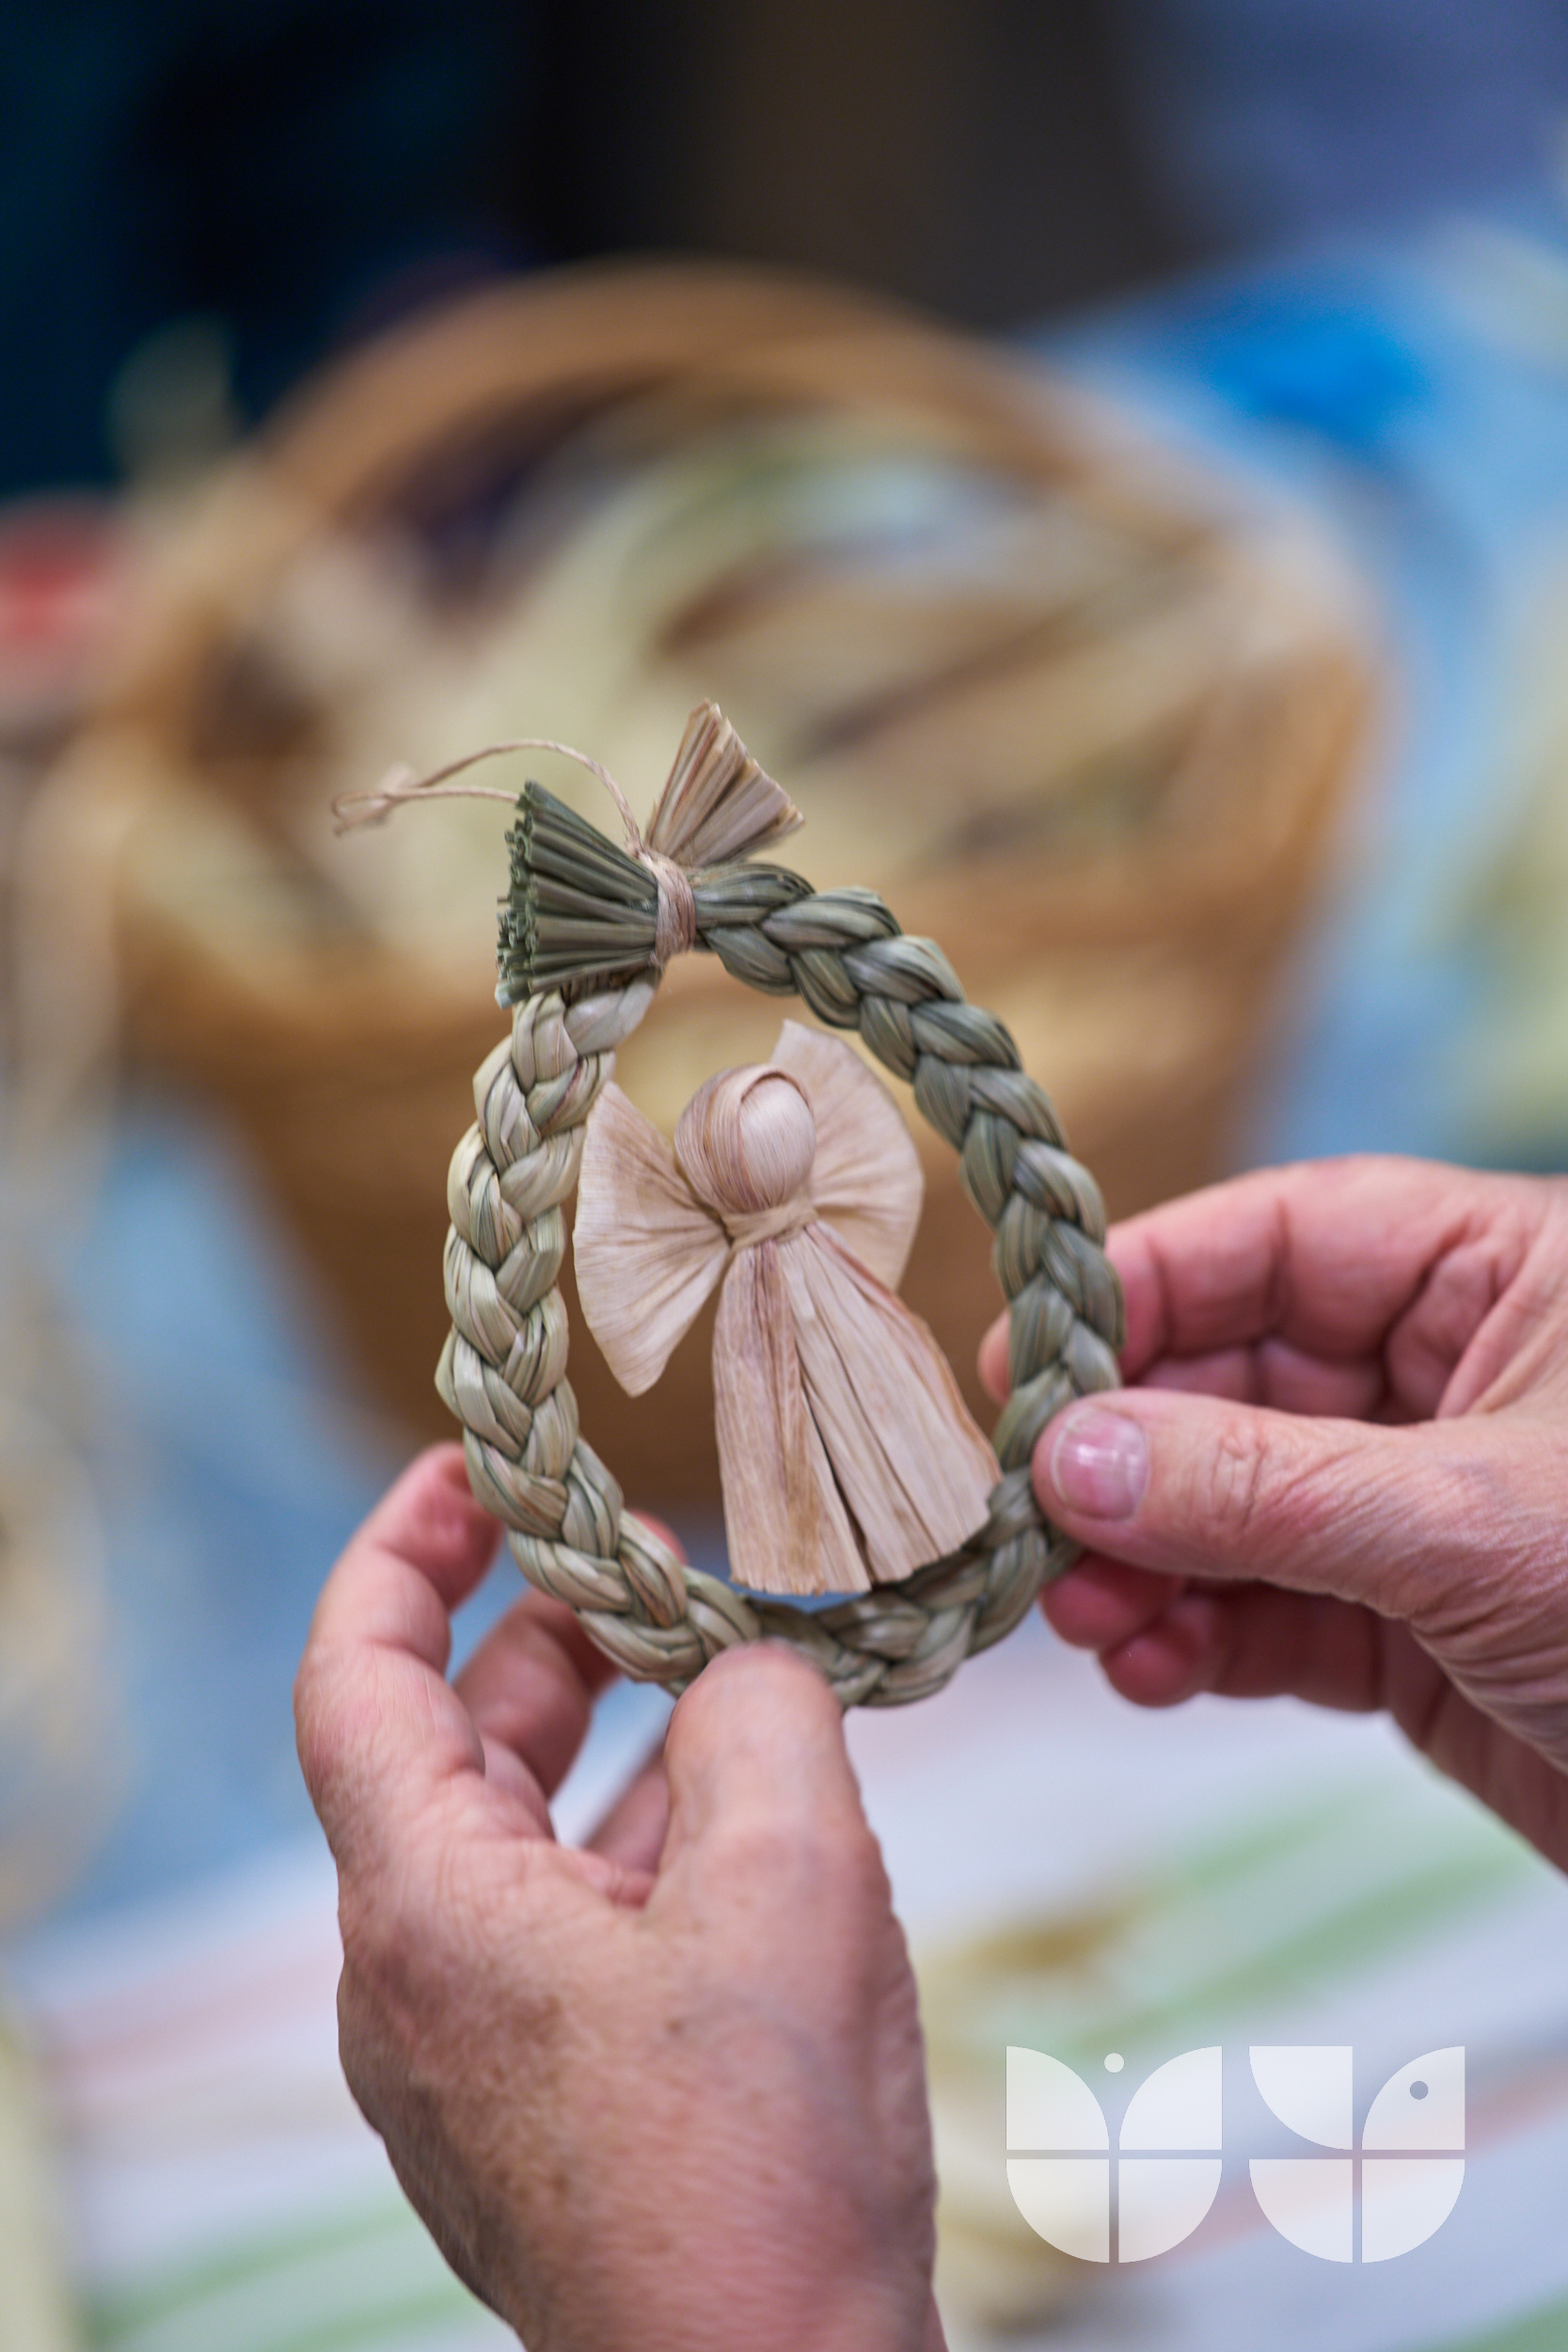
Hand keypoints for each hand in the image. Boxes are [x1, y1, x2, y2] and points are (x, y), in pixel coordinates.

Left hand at [294, 1446, 943, 2351]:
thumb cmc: (761, 2165)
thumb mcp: (791, 1880)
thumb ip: (764, 1711)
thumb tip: (751, 1663)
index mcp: (424, 1909)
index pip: (355, 1676)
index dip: (402, 1548)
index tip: (472, 1464)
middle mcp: (418, 1975)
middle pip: (457, 1744)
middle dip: (556, 1630)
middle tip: (664, 1555)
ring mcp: (477, 2048)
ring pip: (529, 1834)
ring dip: (623, 1735)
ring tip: (736, 1666)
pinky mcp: (547, 2097)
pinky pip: (577, 1919)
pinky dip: (652, 1837)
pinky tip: (757, 1810)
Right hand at [980, 1156, 1567, 1869]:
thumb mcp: (1470, 1521)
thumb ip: (1257, 1487)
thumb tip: (1066, 1453)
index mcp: (1507, 1277)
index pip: (1284, 1240)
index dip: (1147, 1288)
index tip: (1025, 1358)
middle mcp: (1458, 1382)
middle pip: (1239, 1378)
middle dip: (1131, 1452)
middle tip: (1031, 1517)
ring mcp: (1431, 1513)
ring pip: (1238, 1509)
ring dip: (1146, 1560)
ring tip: (1082, 1616)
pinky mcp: (1420, 1639)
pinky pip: (1274, 1616)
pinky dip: (1199, 1640)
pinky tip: (1150, 1664)